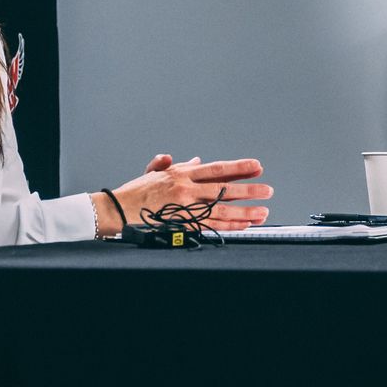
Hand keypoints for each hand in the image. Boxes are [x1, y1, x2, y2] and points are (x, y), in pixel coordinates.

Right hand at [92, 156, 271, 235]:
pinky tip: (243, 225)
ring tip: (263, 211)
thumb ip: (176, 164)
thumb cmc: (135, 192)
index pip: (216, 168)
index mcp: (181, 173)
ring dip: (245, 211)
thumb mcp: (154, 172)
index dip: (238, 167)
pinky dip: (229, 226)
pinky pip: (211, 226)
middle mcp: (186, 189)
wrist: (118, 209)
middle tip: (268, 190)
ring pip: (222, 210)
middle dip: (248, 189)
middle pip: (224, 189)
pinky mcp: (182, 224)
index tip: (256, 166)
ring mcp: (185, 208)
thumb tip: (196, 160)